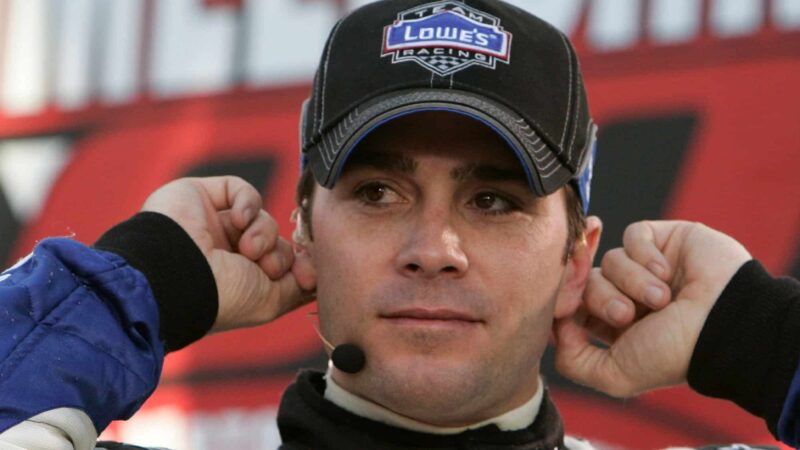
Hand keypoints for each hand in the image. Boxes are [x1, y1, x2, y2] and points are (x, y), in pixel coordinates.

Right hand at [141, 176, 308, 331]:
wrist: (177, 273)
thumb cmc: (222, 295)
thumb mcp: (269, 302)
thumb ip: (297, 287)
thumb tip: (319, 276)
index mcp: (240, 281)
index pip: (282, 265)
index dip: (299, 266)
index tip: (307, 275)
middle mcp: (227, 254)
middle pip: (278, 242)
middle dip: (280, 254)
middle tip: (265, 266)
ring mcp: (214, 225)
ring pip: (263, 218)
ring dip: (264, 234)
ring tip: (247, 249)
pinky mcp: (202, 196)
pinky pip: (242, 189)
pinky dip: (248, 203)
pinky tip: (239, 221)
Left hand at [553, 220, 750, 396]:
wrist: (724, 323)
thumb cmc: (674, 352)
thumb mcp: (615, 375)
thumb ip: (573, 361)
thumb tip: (557, 326)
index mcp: (614, 327)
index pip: (572, 304)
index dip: (567, 303)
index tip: (572, 311)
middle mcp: (628, 295)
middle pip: (585, 282)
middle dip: (603, 298)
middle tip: (629, 314)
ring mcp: (645, 267)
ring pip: (610, 259)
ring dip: (634, 281)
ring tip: (663, 299)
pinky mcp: (663, 240)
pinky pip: (633, 234)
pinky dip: (647, 254)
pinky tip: (668, 272)